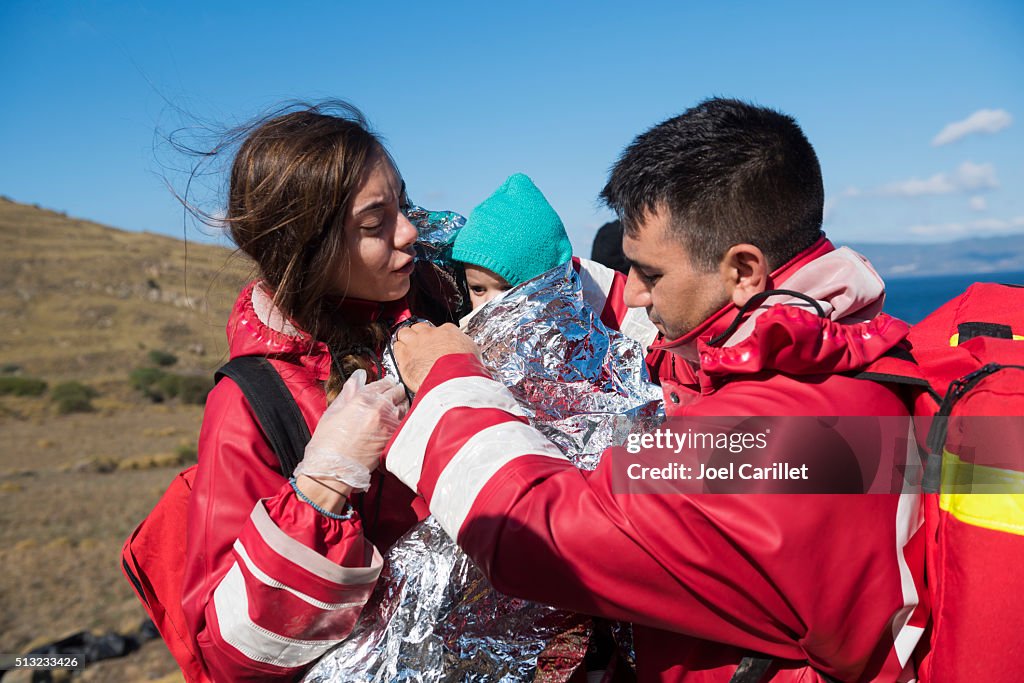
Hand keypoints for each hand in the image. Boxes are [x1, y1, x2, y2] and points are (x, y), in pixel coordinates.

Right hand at [294, 369, 408, 494]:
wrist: (333, 471)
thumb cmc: (328, 445)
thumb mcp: (333, 412)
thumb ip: (348, 392)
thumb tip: (357, 377)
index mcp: (362, 399)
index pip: (382, 383)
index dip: (385, 381)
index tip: (386, 382)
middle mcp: (379, 409)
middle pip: (397, 392)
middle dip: (395, 390)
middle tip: (394, 391)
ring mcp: (389, 425)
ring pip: (404, 406)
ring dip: (401, 403)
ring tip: (396, 405)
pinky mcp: (394, 439)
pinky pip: (405, 422)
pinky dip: (403, 419)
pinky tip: (397, 420)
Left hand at [393, 322, 480, 392]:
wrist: (452, 379)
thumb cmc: (463, 368)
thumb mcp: (473, 353)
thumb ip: (464, 348)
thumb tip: (466, 350)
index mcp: (448, 331)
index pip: (438, 329)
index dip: (436, 337)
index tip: (437, 344)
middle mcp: (430, 334)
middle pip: (419, 327)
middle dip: (418, 335)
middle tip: (421, 345)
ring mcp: (415, 343)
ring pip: (404, 333)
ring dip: (406, 340)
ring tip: (409, 349)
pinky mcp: (404, 355)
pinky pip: (396, 346)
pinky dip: (399, 351)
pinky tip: (402, 357)